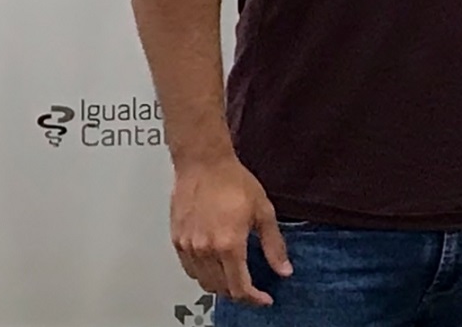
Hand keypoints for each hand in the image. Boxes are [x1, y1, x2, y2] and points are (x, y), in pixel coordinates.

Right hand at [171, 155, 292, 305]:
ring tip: (233, 274)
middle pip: (221, 289)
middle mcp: (206, 250)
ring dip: (221, 285)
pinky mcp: (177, 241)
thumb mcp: (263, 210)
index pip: (240, 288)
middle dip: (239, 292)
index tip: (264, 299)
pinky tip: (214, 264)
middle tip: (251, 285)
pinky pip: (190, 270)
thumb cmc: (233, 180)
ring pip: (204, 283)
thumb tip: (284, 269)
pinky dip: (203, 274)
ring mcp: (189, 247)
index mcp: (229, 244)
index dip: (254, 299)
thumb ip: (274, 244)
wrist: (203, 162)